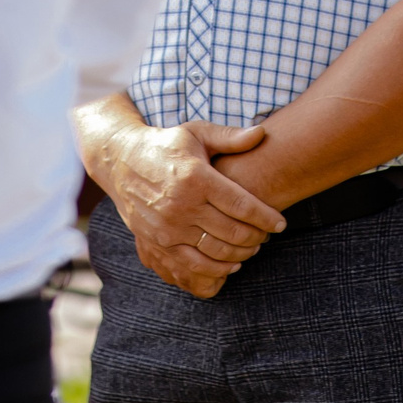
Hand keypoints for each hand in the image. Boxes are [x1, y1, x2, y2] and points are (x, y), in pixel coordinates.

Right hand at [83, 117, 285, 298]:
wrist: (121, 161)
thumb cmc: (166, 145)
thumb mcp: (196, 133)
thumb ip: (230, 136)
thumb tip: (262, 133)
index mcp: (196, 177)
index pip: (242, 205)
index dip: (266, 217)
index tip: (281, 223)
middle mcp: (182, 205)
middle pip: (233, 232)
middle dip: (257, 237)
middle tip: (267, 236)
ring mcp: (168, 228)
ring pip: (217, 252)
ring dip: (241, 254)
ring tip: (253, 247)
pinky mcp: (158, 243)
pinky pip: (195, 265)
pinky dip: (218, 269)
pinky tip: (232, 263)